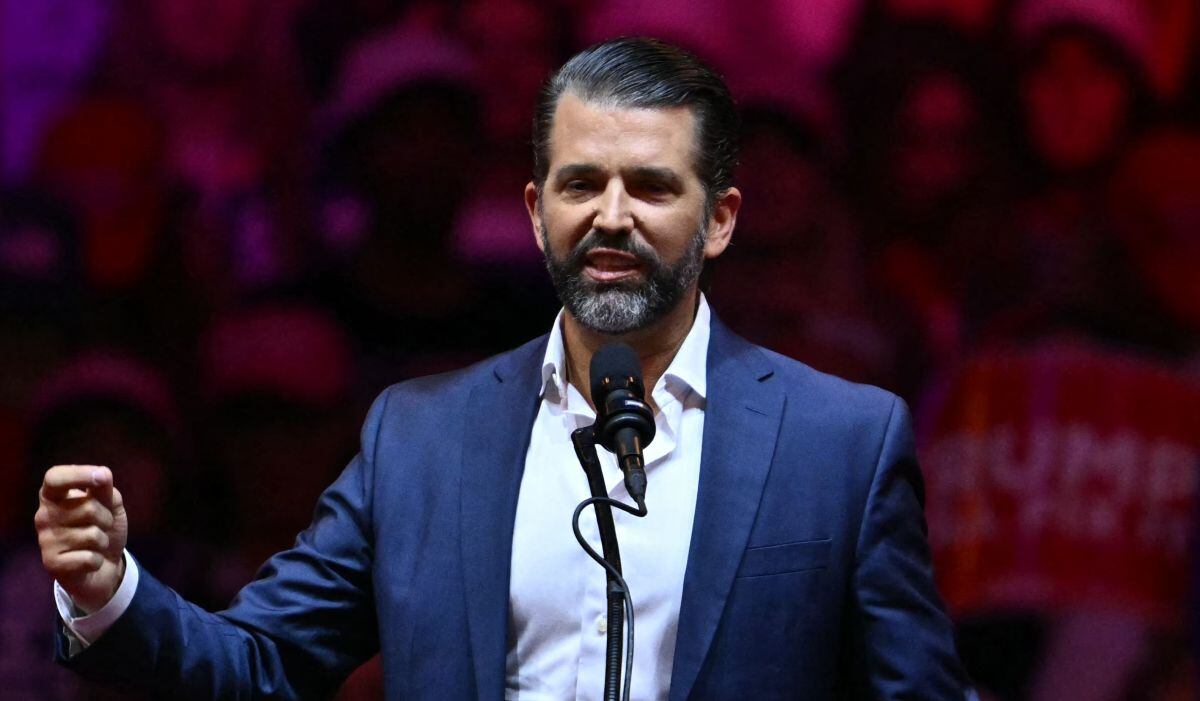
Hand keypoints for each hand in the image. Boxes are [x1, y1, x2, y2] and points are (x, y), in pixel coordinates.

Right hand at [35, 465, 128, 612]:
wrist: (103, 565)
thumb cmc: (102, 527)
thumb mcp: (110, 504)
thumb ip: (105, 489)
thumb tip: (102, 474)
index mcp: (54, 495)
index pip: (55, 477)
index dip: (79, 474)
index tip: (102, 475)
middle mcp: (44, 515)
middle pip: (88, 507)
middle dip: (107, 517)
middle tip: (101, 526)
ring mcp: (45, 540)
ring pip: (92, 534)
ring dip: (103, 540)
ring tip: (94, 544)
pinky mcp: (51, 563)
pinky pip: (89, 558)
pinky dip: (97, 560)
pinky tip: (88, 560)